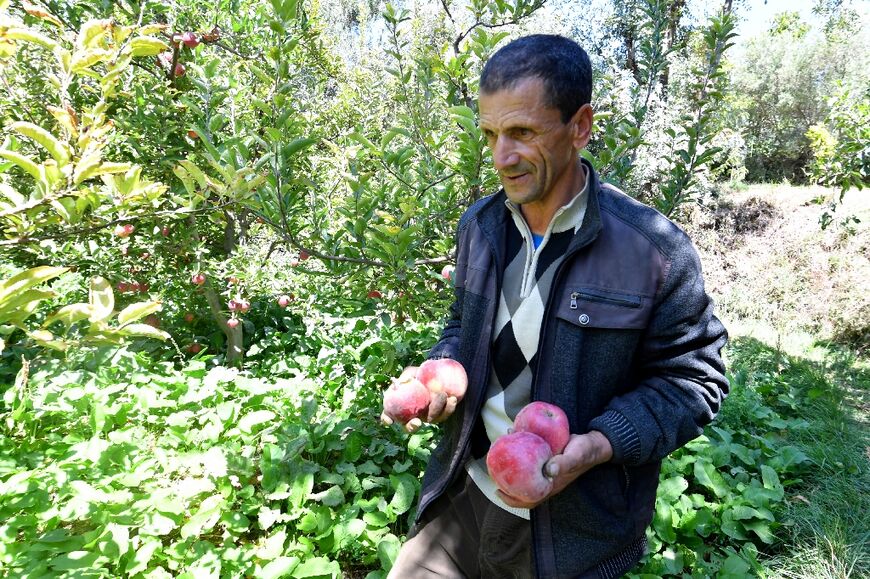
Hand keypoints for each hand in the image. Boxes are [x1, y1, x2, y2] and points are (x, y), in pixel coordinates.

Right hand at [379, 366, 459, 432]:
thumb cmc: (420, 373)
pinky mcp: (440, 415)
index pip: (388, 415)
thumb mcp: (411, 372)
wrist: (438, 373)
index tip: (389, 421)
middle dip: (412, 427)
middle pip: (409, 427)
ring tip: (443, 395)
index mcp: (399, 406)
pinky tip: (452, 399)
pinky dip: (449, 408)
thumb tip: (401, 382)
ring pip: (430, 420)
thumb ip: (406, 377)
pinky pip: (444, 415)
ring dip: (436, 410)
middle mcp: (412, 415)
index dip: (386, 420)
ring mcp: (426, 416)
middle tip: (417, 422)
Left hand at [497, 430, 612, 508]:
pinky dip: (519, 446)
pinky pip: (528, 455)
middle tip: (492, 470)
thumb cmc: (585, 452)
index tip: (497, 492)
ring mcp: (544, 468)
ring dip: (510, 463)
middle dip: (505, 481)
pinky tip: (513, 433)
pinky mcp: (544, 456)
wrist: (593, 442)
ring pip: (523, 471)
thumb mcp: (575, 456)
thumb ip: (564, 463)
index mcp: (550, 485)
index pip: (529, 500)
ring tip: (499, 449)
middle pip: (521, 486)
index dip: (513, 500)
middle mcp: (545, 479)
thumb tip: (549, 470)